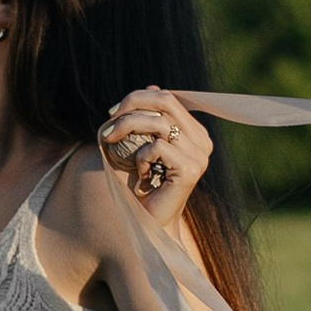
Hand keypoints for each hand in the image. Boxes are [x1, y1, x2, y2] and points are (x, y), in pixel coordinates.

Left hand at [97, 87, 211, 225]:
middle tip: (109, 123)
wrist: (148, 224)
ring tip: (113, 145)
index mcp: (194, 132)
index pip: (168, 97)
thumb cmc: (141, 185)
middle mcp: (202, 141)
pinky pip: (157, 147)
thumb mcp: (139, 144)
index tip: (112, 113)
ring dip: (127, 129)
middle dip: (131, 106)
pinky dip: (140, 157)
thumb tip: (152, 86)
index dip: (138, 98)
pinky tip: (142, 175)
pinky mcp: (190, 170)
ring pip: (159, 122)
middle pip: (166, 101)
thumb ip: (146, 118)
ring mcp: (199, 156)